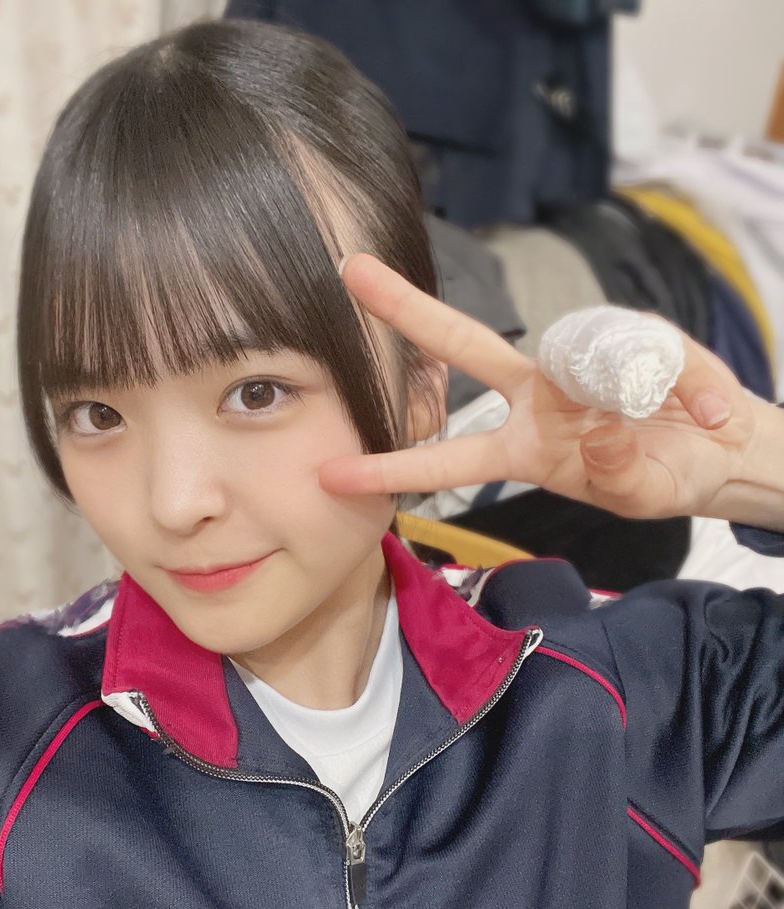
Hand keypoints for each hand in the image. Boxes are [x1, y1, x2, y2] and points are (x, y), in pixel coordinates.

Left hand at [319, 254, 758, 520]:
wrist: (720, 453)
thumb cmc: (662, 477)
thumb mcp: (637, 494)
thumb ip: (618, 474)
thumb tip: (602, 436)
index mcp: (523, 448)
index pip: (447, 455)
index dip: (393, 464)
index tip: (332, 473)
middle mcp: (537, 398)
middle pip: (464, 345)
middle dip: (409, 311)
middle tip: (351, 272)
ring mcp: (577, 364)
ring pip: (580, 346)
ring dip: (638, 381)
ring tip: (695, 417)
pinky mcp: (629, 338)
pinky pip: (651, 348)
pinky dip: (693, 385)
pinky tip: (713, 411)